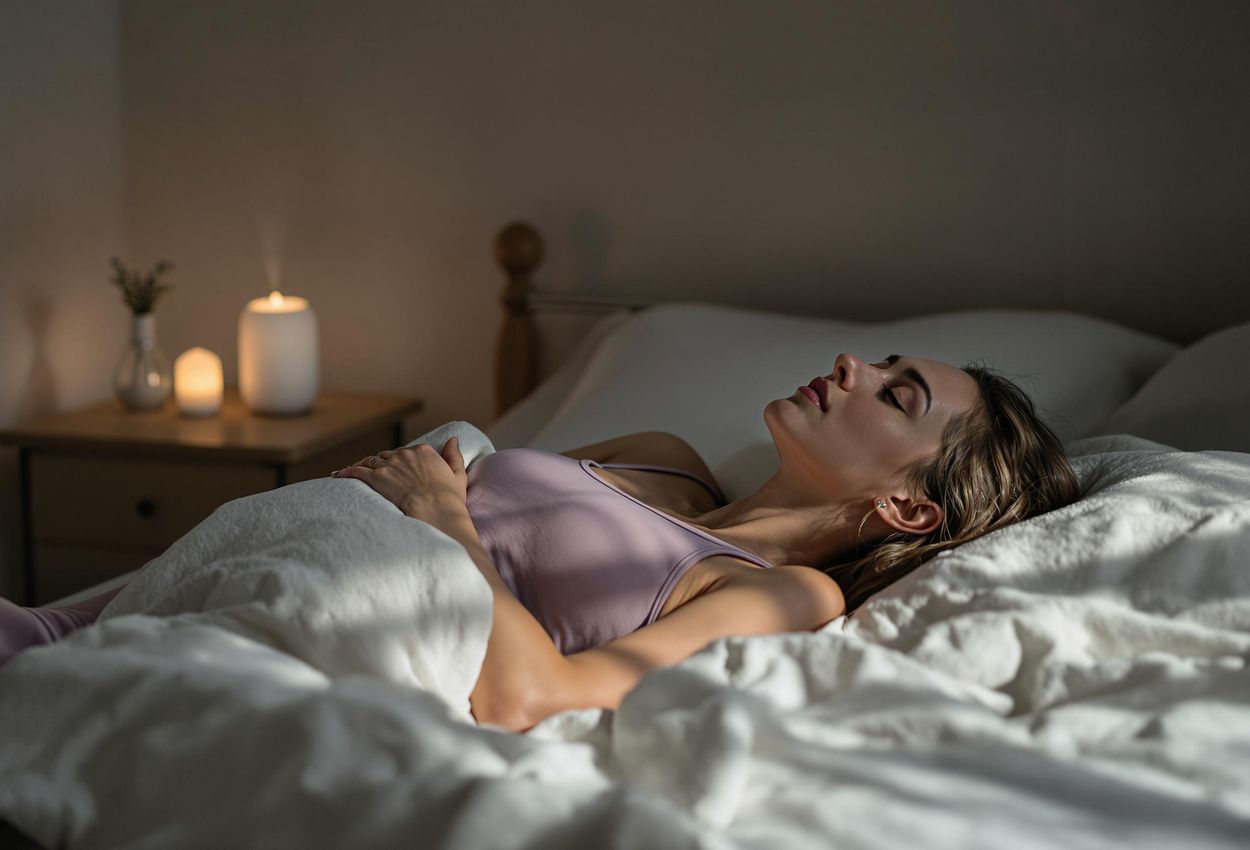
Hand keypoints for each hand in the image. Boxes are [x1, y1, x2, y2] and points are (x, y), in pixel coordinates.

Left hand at [331, 437, 467, 522]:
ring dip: (363, 466)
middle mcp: (405, 454)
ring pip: (371, 461)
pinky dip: (347, 472)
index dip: (400, 461)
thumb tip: (453, 439)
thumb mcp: (458, 474)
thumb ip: (454, 455)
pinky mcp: (376, 476)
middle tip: (374, 474)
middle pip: (388, 455)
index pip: (407, 452)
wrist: (435, 509)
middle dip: (382, 464)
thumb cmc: (449, 498)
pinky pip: (357, 471)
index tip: (396, 468)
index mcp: (424, 451)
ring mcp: (390, 464)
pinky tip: (339, 475)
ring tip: (353, 471)